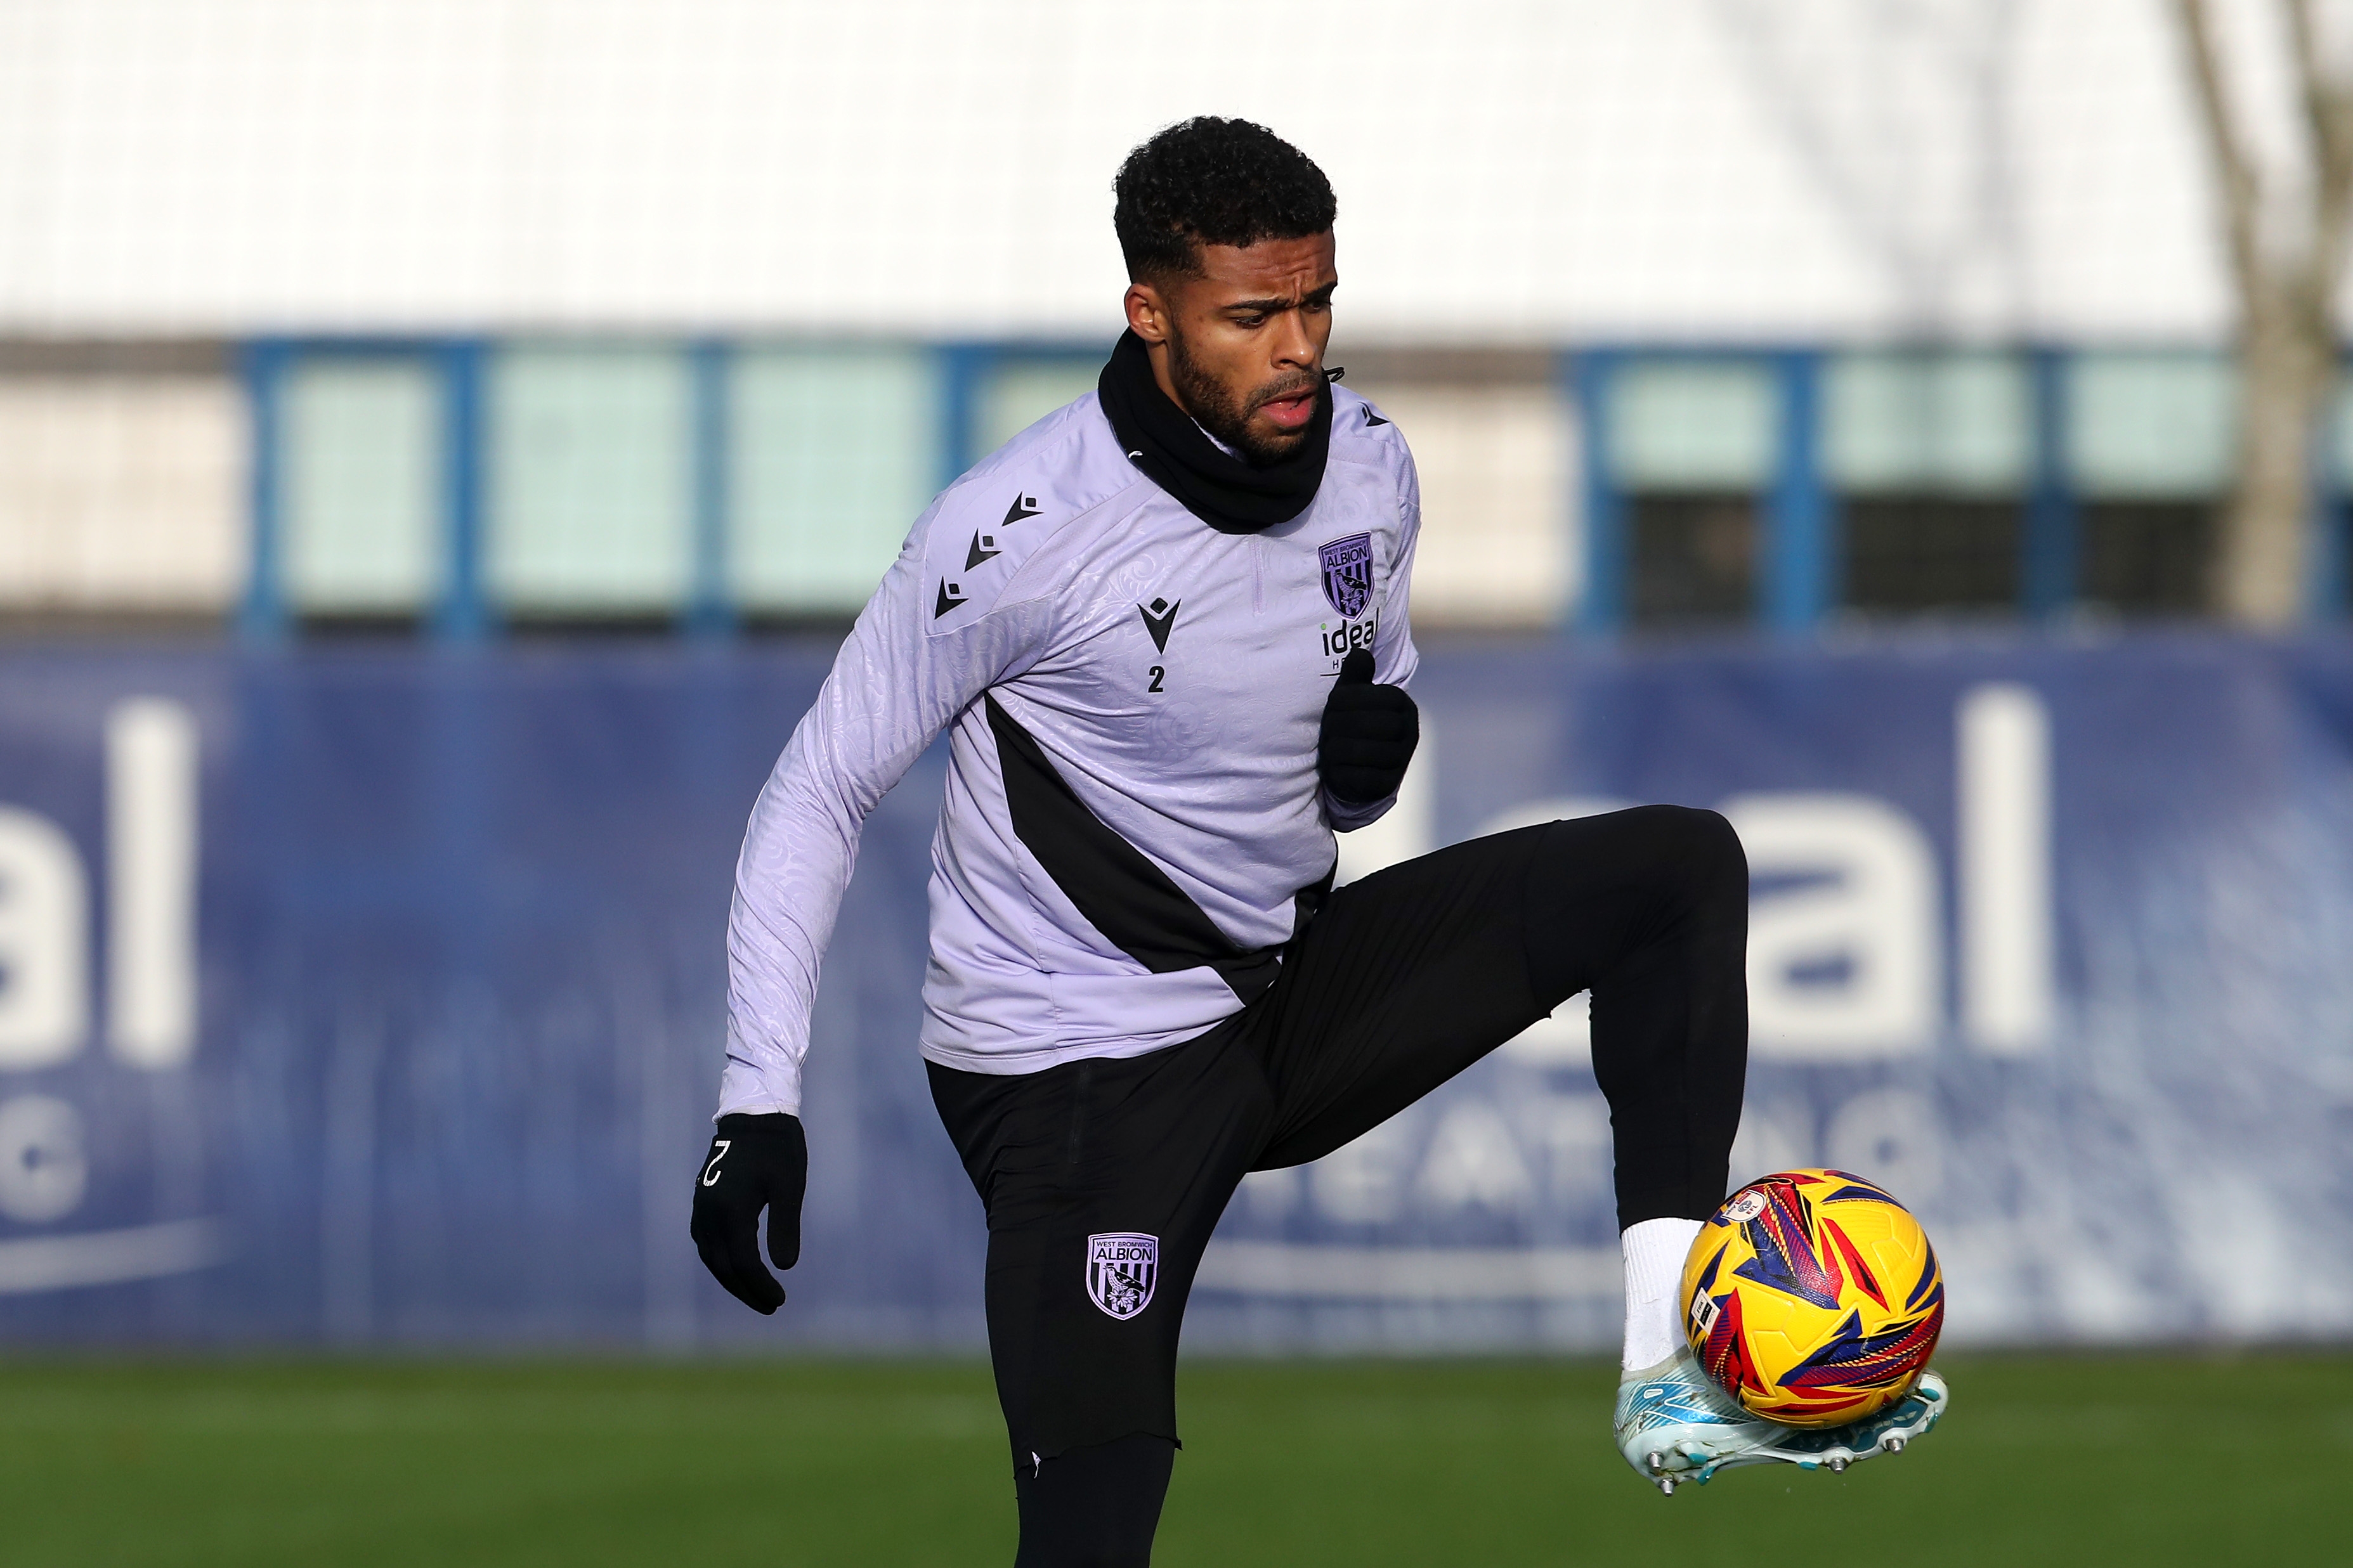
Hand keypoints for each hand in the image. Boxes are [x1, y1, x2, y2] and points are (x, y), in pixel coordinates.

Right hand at [690, 1112, 806, 1314]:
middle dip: (747, 1290)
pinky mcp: (702, 1203)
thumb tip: (785, 1268)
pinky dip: (722, 1262)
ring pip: (711, 1257)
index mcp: (730, 1211)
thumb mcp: (790, 1187)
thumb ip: (785, 1227)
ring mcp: (702, 1209)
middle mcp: (709, 1214)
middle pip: (723, 1266)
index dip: (760, 1286)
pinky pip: (707, 1243)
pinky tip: (738, 1268)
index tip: (781, 1300)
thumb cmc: (778, 1150)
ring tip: (756, 1294)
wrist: (753, 1114)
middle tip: (772, 1305)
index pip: (743, 1263)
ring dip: (732, 1279)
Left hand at [1318, 649, 1418, 806]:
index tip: (1332, 704)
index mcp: (1402, 705)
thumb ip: (1355, 676)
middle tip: (1327, 728)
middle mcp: (1409, 732)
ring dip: (1338, 749)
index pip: (1380, 696)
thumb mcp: (1350, 696)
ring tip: (1328, 747)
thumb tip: (1359, 653)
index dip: (1349, 698)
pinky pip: (1362, 779)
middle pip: (1376, 724)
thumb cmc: (1350, 723)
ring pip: (1367, 752)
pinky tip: (1334, 767)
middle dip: (1342, 725)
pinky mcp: (1387, 785)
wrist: (1355, 766)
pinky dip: (1342, 772)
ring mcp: (1401, 760)